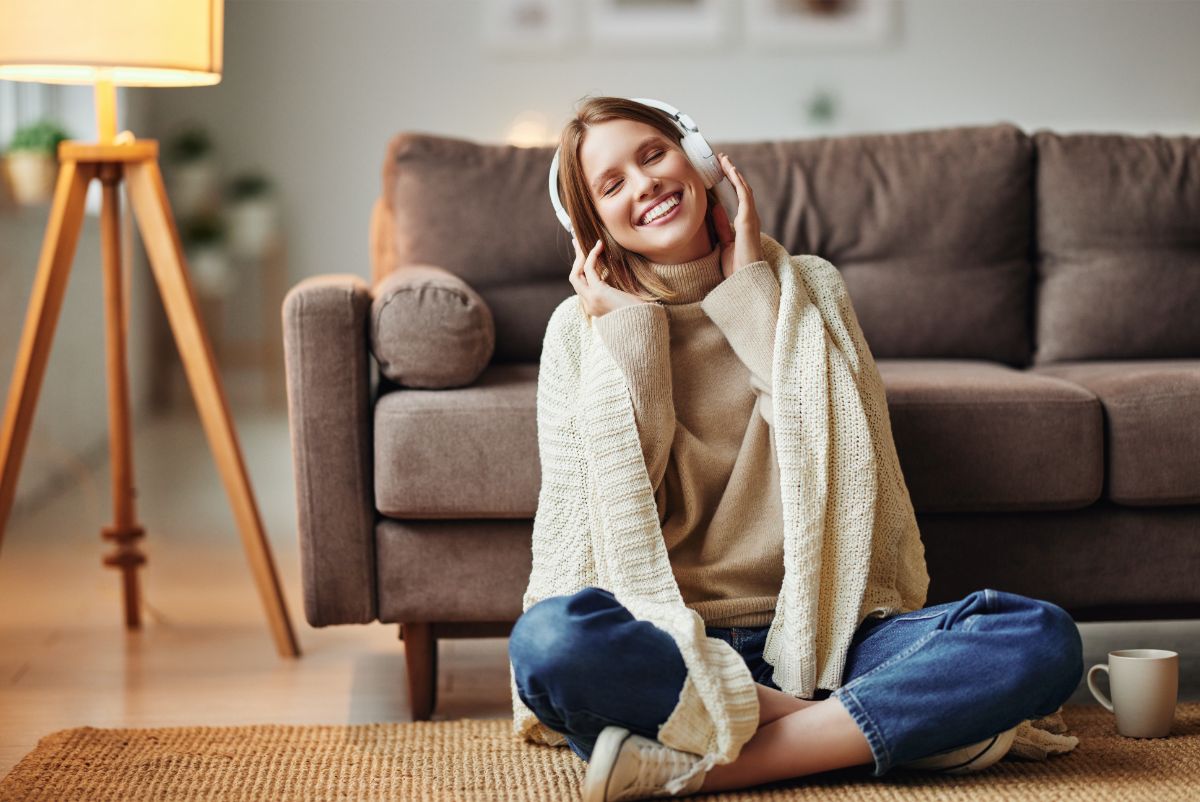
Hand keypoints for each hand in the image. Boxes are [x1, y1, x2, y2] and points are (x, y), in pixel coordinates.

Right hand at [569, 237, 649, 316]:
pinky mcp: (598, 294)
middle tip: (576, 241)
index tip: (583, 252)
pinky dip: (592, 256)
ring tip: (586, 241)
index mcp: (594, 307)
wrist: (644, 326)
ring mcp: (591, 301)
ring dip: (581, 256)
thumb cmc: (640, 313)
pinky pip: (589, 270)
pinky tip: (599, 246)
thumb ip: (616, 288)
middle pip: (575, 278)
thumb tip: (618, 271)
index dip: (580, 267)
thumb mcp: (625, 298)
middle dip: (576, 259)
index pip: (581, 284)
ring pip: (577, 274)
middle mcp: (589, 305)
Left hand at [712, 152, 762, 280]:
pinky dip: (738, 181)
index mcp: (744, 224)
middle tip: (722, 159)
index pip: (738, 198)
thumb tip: (714, 209)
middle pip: (742, 189)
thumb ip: (721, 226)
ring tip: (724, 160)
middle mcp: (750, 218)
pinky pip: (745, 195)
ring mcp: (751, 218)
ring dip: (734, 173)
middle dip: (732, 173)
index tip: (720, 172)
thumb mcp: (724, 243)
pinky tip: (731, 170)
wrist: (744, 280)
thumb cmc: (736, 267)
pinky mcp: (749, 220)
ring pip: (744, 188)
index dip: (730, 183)